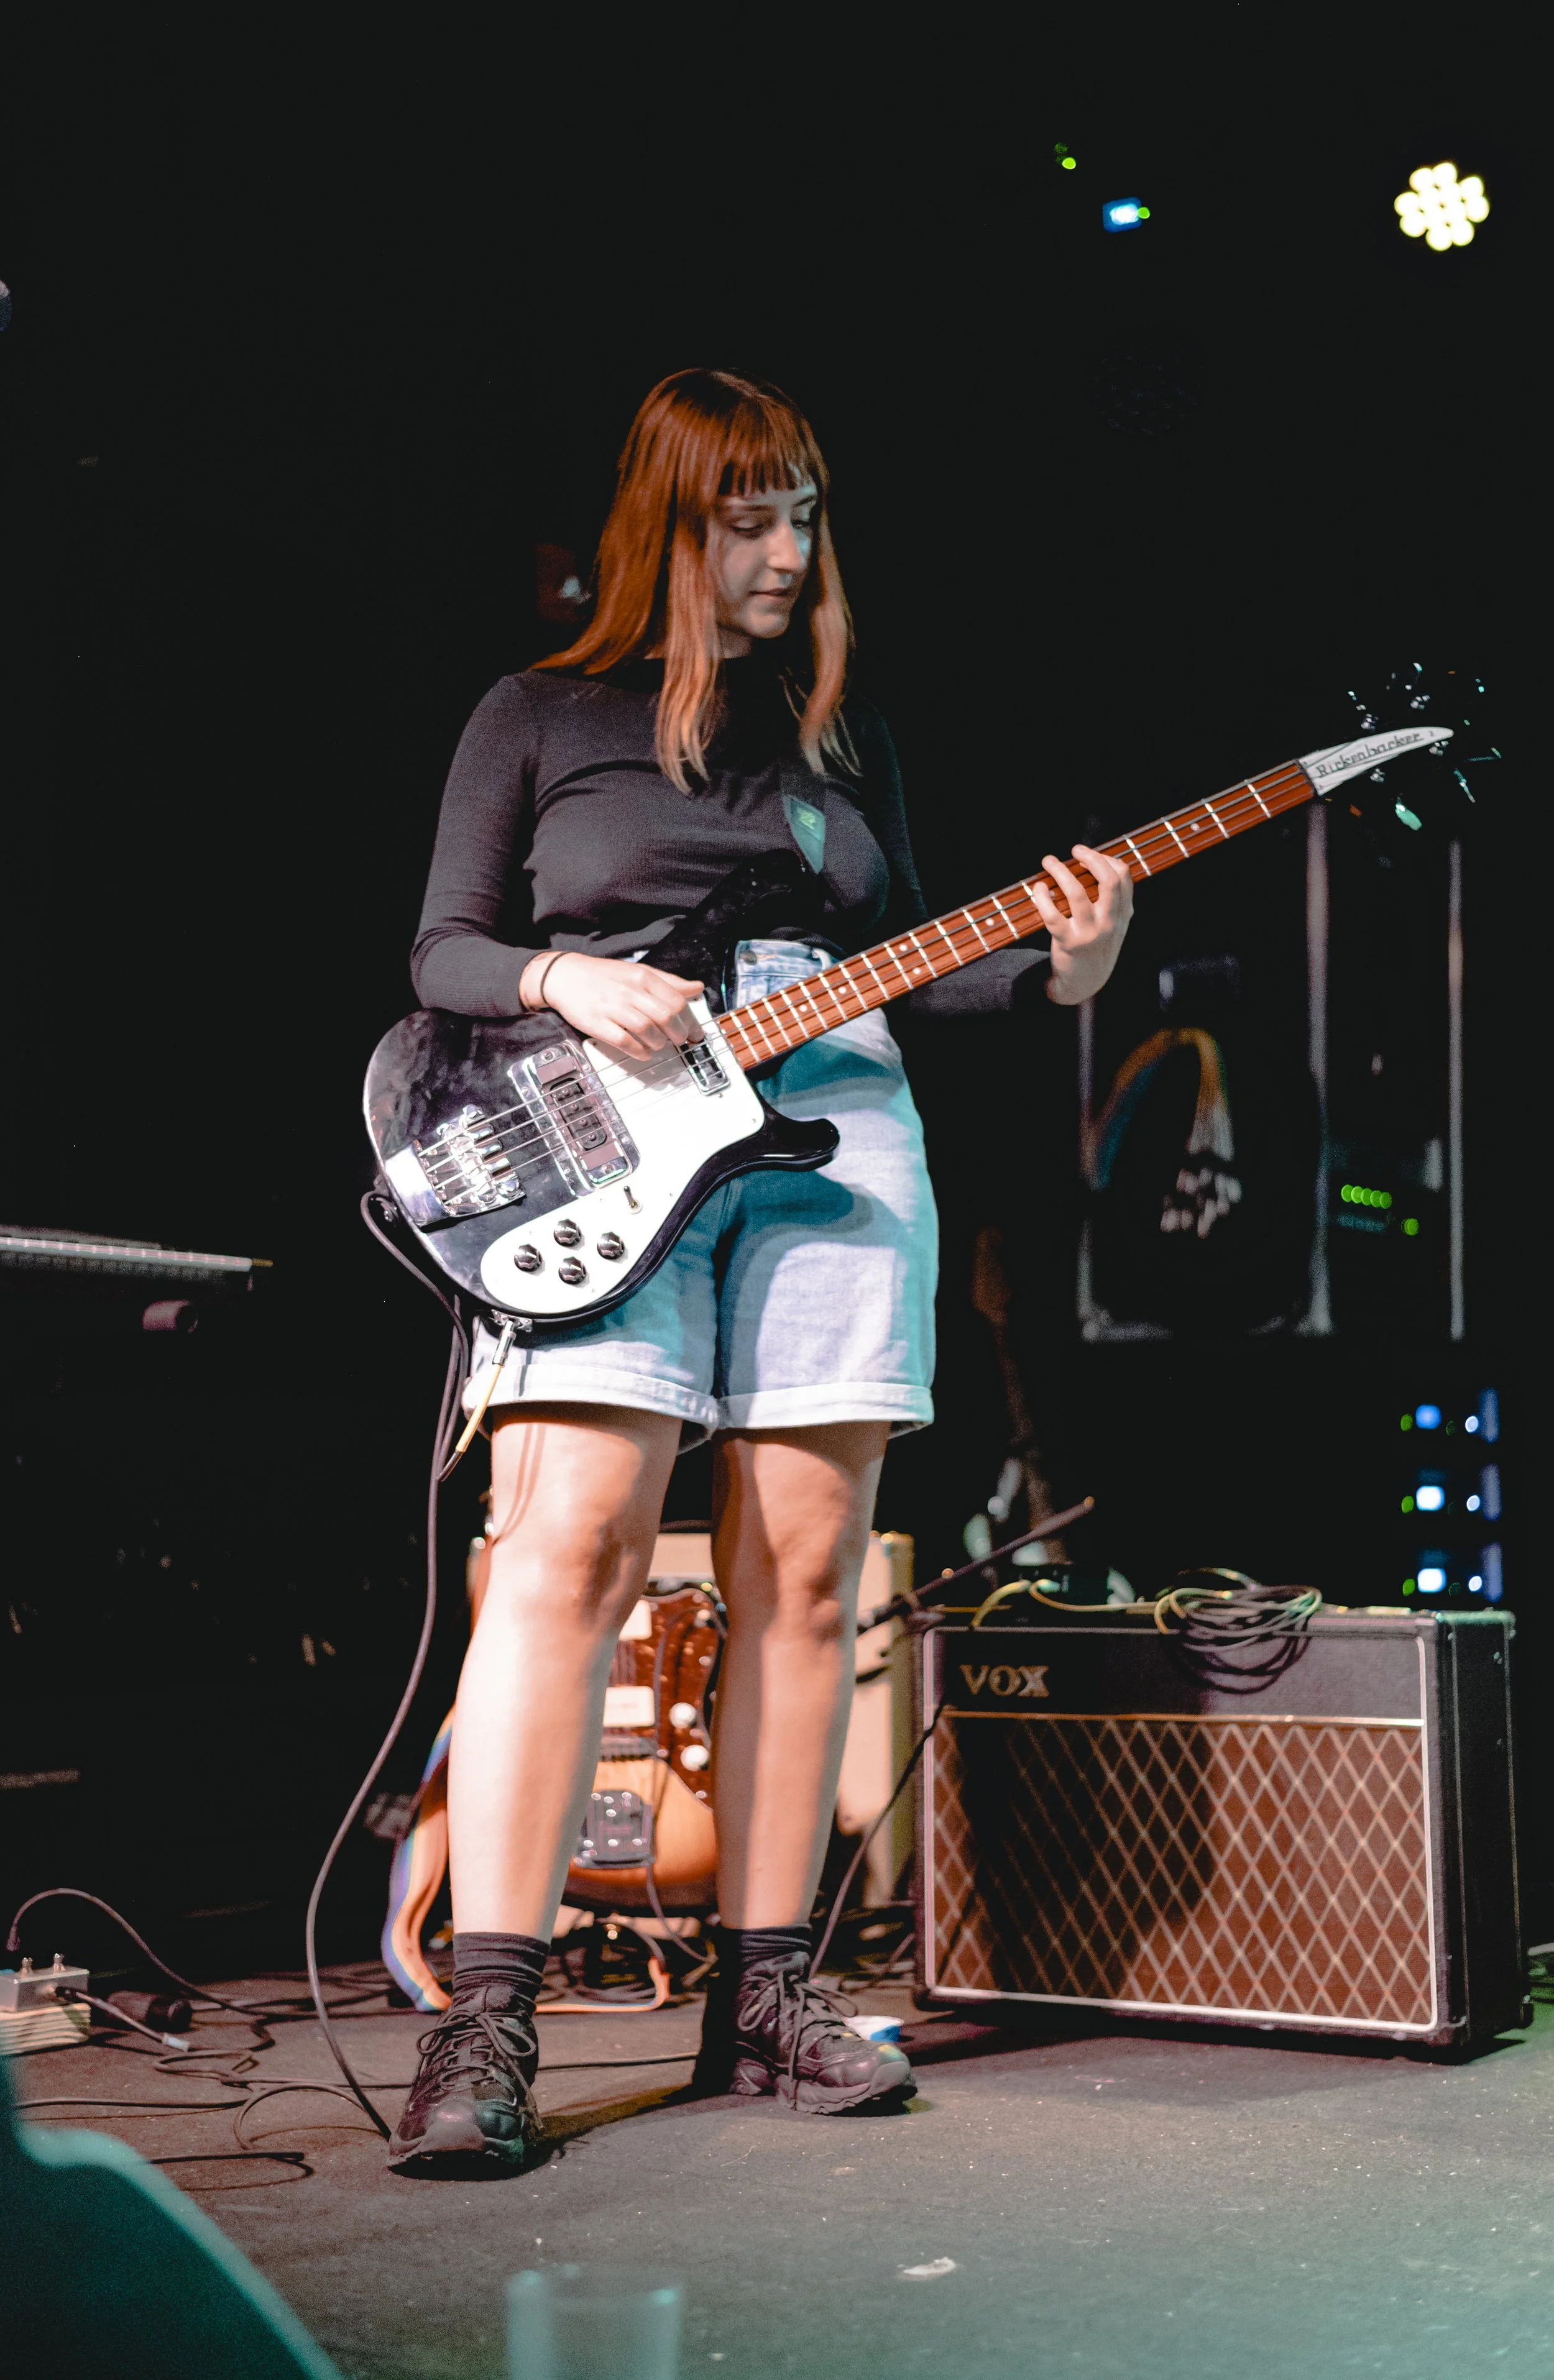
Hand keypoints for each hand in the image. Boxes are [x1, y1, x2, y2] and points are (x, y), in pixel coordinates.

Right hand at [521, 951, 704, 1059]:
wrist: (564, 976)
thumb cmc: (604, 976)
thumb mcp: (638, 972)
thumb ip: (668, 982)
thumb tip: (696, 988)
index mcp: (642, 977)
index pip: (676, 1001)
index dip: (690, 1020)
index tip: (695, 1032)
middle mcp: (630, 991)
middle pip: (666, 1017)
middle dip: (678, 1034)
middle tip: (679, 1040)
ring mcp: (613, 1008)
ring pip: (648, 1030)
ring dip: (659, 1043)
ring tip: (659, 1045)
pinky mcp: (598, 1024)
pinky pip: (625, 1042)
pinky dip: (639, 1051)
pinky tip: (643, 1052)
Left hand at [1033, 845, 1134, 1006]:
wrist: (1086, 982)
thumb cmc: (1097, 946)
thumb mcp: (1115, 924)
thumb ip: (1114, 899)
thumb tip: (1098, 862)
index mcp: (1123, 913)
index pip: (1123, 875)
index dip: (1105, 858)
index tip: (1087, 854)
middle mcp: (1110, 922)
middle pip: (1107, 880)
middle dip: (1090, 857)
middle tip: (1074, 850)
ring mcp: (1089, 933)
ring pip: (1076, 892)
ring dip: (1059, 870)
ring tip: (1048, 861)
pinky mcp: (1067, 942)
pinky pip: (1052, 914)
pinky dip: (1042, 896)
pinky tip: (1039, 888)